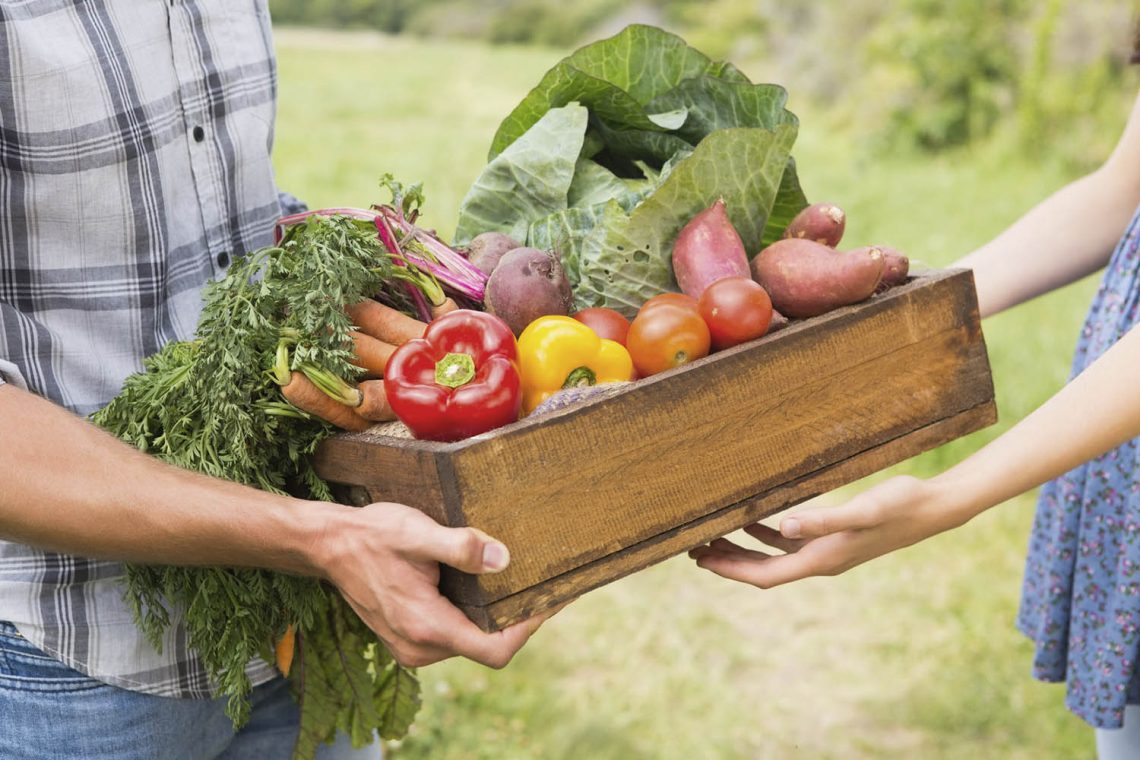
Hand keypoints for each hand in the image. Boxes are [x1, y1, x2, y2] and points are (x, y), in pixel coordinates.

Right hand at [313, 501, 557, 667]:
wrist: (329, 545)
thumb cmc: (373, 535)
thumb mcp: (418, 532)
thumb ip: (461, 547)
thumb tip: (503, 559)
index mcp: (427, 626)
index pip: (495, 650)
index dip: (527, 630)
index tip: (550, 600)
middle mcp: (420, 647)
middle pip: (487, 648)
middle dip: (517, 621)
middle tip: (542, 586)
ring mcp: (412, 647)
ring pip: (471, 643)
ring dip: (494, 619)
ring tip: (516, 584)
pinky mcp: (408, 639)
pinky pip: (453, 637)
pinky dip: (473, 617)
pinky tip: (482, 589)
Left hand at [689, 475, 966, 587]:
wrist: (933, 508)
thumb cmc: (899, 506)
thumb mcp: (861, 510)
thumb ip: (822, 518)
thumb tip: (783, 528)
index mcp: (822, 560)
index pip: (765, 575)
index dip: (731, 570)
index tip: (700, 559)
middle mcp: (821, 561)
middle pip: (763, 570)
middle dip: (728, 562)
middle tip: (692, 548)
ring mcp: (827, 551)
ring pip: (774, 556)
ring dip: (743, 550)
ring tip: (711, 537)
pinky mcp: (834, 537)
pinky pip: (790, 541)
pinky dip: (766, 534)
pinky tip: (753, 520)